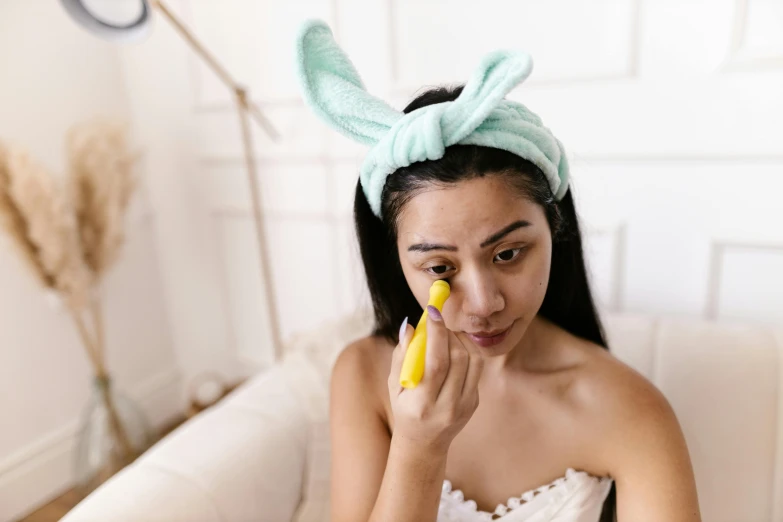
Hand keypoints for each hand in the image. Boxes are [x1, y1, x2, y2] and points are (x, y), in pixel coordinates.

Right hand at [388, 306, 483, 455]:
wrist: (424, 444)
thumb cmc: (404, 409)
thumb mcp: (393, 386)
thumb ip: (401, 355)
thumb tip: (409, 325)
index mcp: (422, 404)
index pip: (436, 364)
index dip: (436, 334)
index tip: (432, 311)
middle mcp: (447, 407)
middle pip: (457, 359)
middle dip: (448, 332)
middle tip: (437, 321)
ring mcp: (465, 406)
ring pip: (472, 360)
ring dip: (460, 340)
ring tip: (444, 335)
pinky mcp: (475, 402)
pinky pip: (476, 368)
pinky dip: (466, 352)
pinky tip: (452, 350)